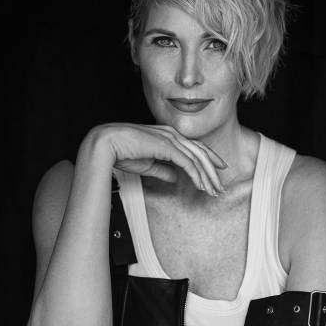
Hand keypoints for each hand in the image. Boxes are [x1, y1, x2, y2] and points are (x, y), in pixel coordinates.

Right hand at [89, 123, 227, 195]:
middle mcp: (171, 134)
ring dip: (207, 176)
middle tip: (220, 187)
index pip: (194, 147)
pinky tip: (201, 186)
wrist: (106, 144)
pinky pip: (187, 162)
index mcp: (167, 135)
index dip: (209, 158)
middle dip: (212, 171)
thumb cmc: (122, 152)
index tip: (218, 170)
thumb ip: (163, 170)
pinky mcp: (166, 146)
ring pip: (197, 158)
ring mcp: (170, 138)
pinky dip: (196, 174)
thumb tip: (175, 178)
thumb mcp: (148, 165)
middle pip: (200, 152)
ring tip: (213, 191)